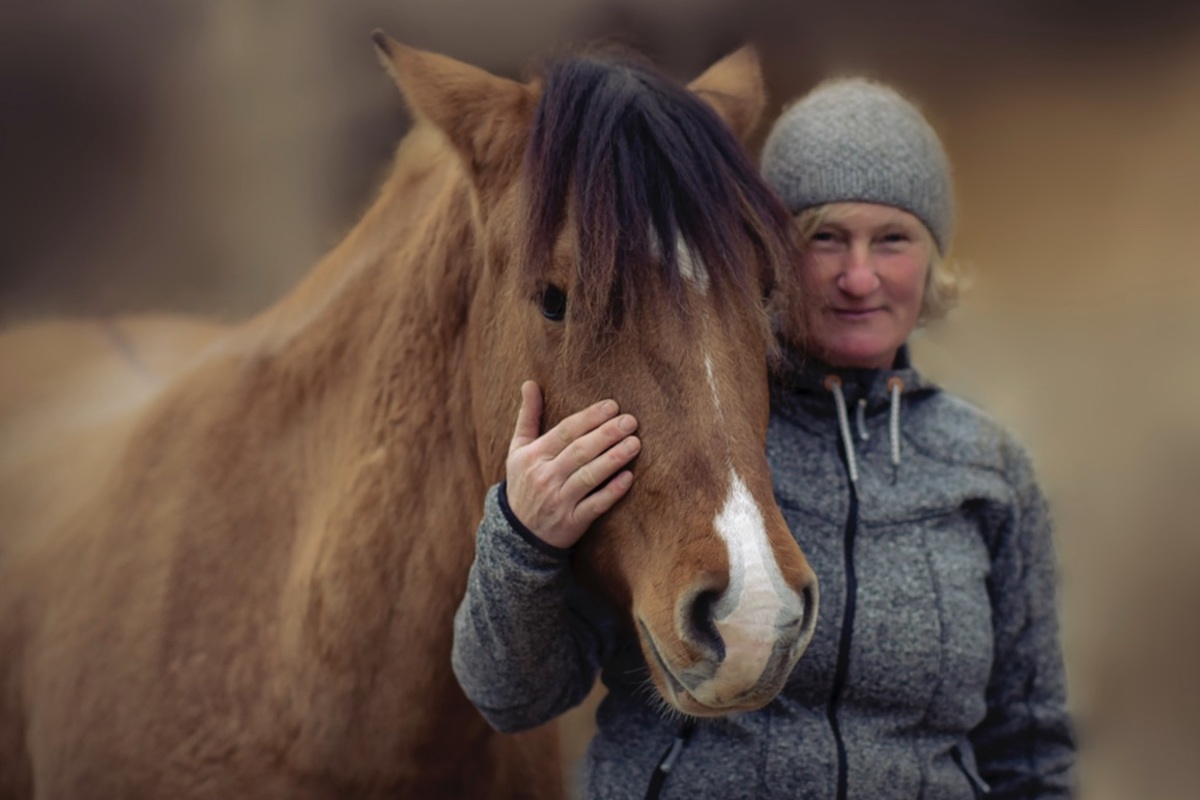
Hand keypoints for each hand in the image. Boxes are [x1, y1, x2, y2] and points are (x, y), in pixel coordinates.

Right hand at [504, 381, 639, 549]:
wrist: (518, 534)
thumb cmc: (524, 483)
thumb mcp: (519, 450)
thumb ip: (528, 417)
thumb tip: (530, 383)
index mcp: (533, 456)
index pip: (565, 432)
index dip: (589, 418)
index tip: (613, 405)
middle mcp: (545, 477)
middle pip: (579, 451)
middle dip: (606, 434)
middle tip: (631, 421)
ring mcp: (558, 501)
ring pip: (589, 477)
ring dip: (613, 459)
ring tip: (635, 444)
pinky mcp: (571, 522)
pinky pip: (595, 505)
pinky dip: (611, 492)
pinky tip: (629, 478)